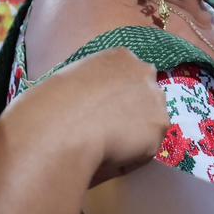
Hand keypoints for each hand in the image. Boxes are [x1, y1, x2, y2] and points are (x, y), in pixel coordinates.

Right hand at [16, 47, 170, 186]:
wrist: (63, 128)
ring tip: (108, 147)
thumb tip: (93, 103)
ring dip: (136, 134)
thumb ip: (92, 85)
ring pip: (150, 121)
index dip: (120, 96)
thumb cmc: (54, 104)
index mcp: (120, 56)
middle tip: (111, 132)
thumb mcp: (71, 81)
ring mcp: (155, 98)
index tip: (106, 111)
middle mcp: (144, 72)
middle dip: (135, 112)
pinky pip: (147, 147)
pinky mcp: (159, 126)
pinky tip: (112, 157)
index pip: (130, 75)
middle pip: (147, 95)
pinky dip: (132, 156)